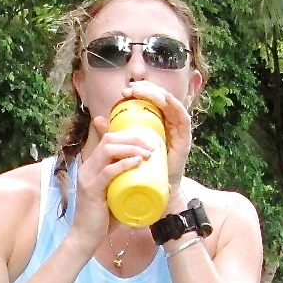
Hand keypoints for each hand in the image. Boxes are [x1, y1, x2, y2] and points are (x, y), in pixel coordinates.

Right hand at [69, 118, 154, 250]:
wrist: (85, 238)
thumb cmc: (103, 220)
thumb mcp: (118, 196)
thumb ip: (132, 187)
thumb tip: (162, 184)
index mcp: (92, 166)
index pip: (108, 138)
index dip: (129, 135)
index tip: (148, 140)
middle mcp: (88, 167)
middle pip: (109, 139)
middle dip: (133, 138)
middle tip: (152, 146)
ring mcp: (87, 177)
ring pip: (108, 150)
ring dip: (131, 148)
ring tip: (148, 153)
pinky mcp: (91, 190)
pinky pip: (108, 171)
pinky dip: (124, 164)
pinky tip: (138, 162)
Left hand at [116, 82, 193, 196]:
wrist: (157, 192)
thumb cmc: (143, 169)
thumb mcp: (127, 147)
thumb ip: (115, 134)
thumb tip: (97, 120)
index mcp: (158, 122)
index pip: (151, 100)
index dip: (140, 92)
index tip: (124, 92)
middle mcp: (170, 123)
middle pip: (161, 98)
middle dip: (146, 90)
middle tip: (130, 90)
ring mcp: (178, 130)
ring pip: (171, 104)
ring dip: (157, 95)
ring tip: (142, 92)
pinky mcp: (185, 139)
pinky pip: (183, 118)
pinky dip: (176, 106)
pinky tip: (166, 99)